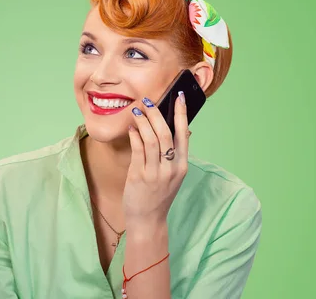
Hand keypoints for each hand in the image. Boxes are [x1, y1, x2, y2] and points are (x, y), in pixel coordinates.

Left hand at [123, 92, 189, 233]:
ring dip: (143, 122)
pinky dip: (134, 136)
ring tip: (137, 111)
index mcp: (182, 165)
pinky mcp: (139, 176)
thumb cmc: (159, 194)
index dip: (181, 113)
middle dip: (156, 114)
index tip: (179, 96)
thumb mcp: (174, 174)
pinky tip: (131, 128)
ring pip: (151, 140)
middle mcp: (171, 168)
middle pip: (165, 133)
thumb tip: (184, 129)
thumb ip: (177, 153)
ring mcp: (155, 173)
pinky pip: (137, 150)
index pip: (183, 134)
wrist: (148, 219)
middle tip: (148, 101)